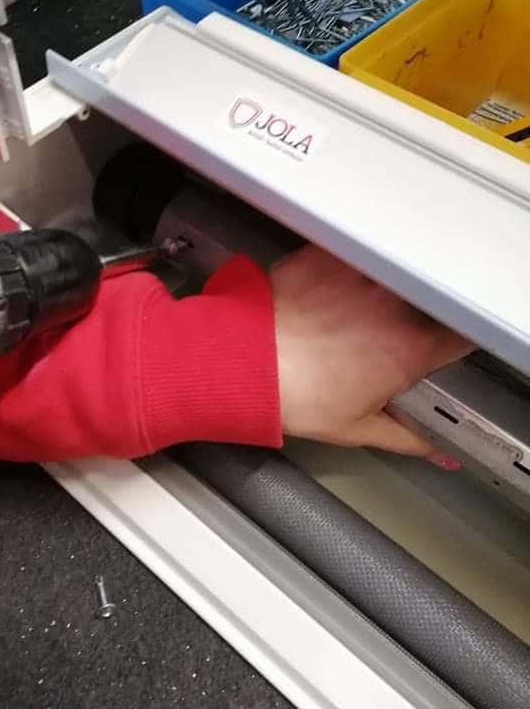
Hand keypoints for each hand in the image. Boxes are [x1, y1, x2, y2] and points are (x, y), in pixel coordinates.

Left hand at [271, 245, 472, 463]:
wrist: (245, 361)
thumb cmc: (296, 397)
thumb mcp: (356, 428)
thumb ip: (408, 438)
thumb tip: (436, 451)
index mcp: (412, 348)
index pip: (463, 337)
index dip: (455, 342)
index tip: (444, 349)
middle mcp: (397, 306)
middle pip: (427, 304)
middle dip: (414, 318)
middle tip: (382, 338)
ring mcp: (364, 276)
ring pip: (390, 279)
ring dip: (379, 294)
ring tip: (346, 317)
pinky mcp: (332, 257)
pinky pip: (353, 260)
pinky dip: (345, 274)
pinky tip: (325, 295)